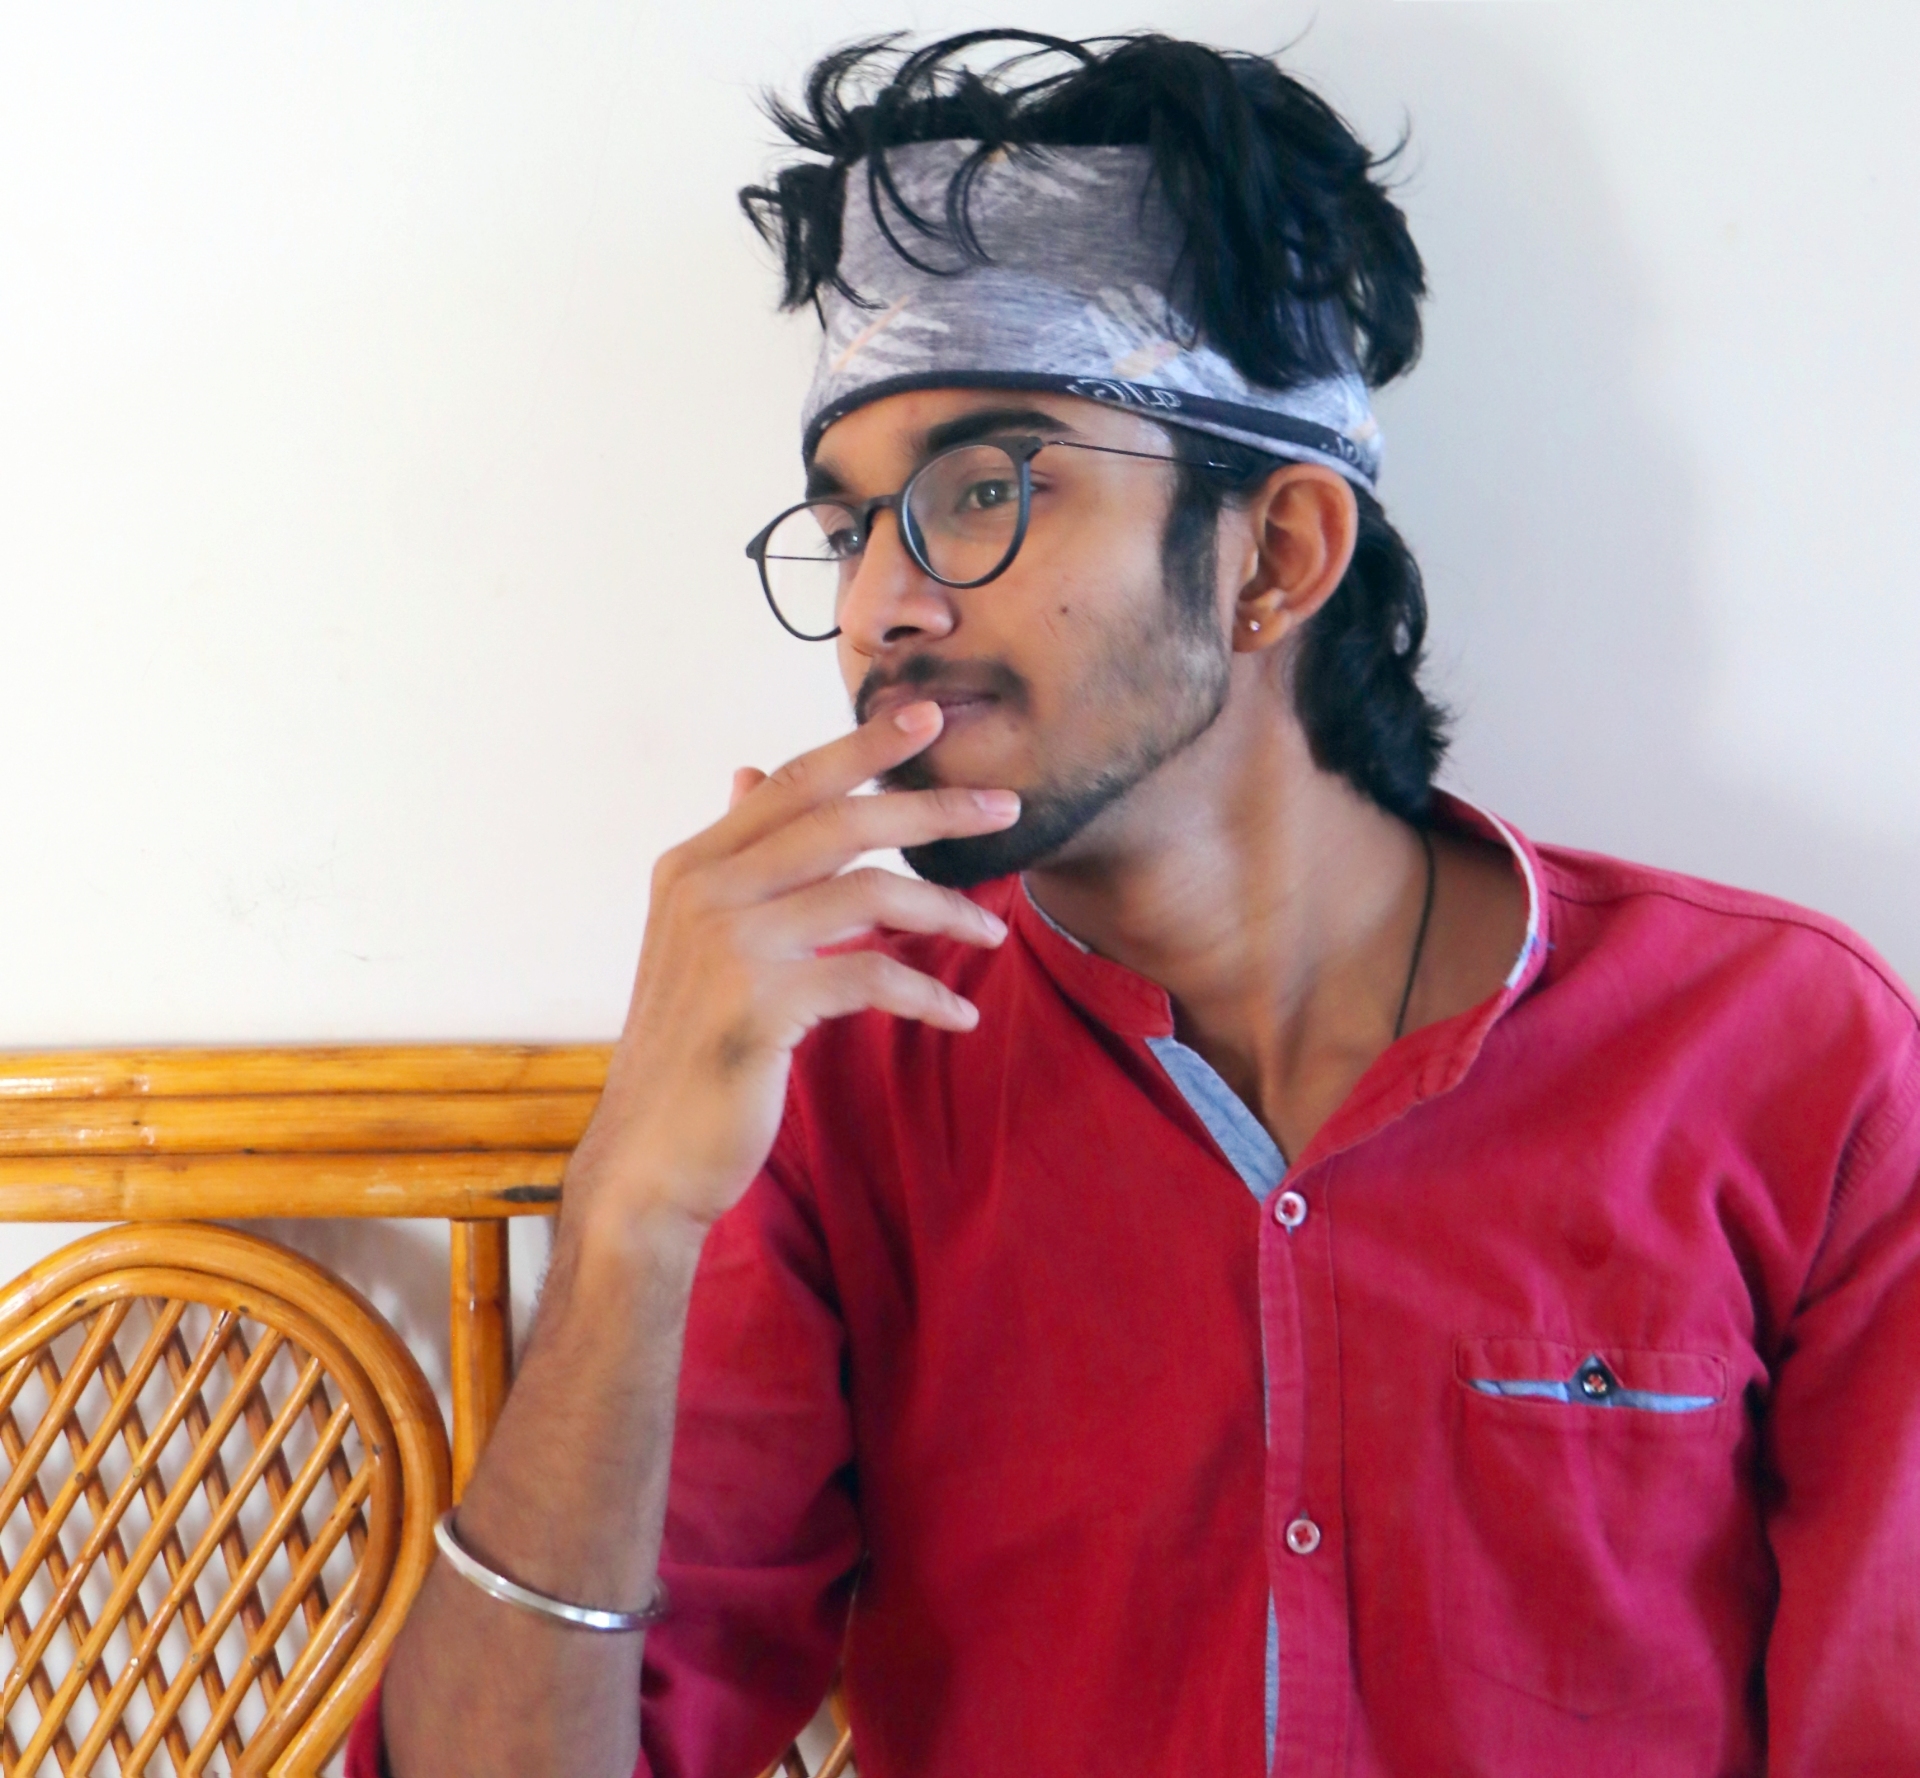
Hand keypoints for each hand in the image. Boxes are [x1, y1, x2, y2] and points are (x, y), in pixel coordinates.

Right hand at [563, 702, 1018, 1234]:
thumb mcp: (700, 939)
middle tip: (1006, 806)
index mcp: (693, 866)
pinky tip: (958, 1014)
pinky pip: (871, 977)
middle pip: (842, 821)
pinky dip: (926, 994)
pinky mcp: (760, 1008)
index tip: (930, 718)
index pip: (793, 784)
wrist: (648, 1153)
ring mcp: (729, 947)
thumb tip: (748, 773)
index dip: (864, 747)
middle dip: (935, 807)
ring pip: (870, 894)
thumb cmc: (690, 1047)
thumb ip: (735, 859)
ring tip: (993, 930)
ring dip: (947, 910)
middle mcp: (705, 892)